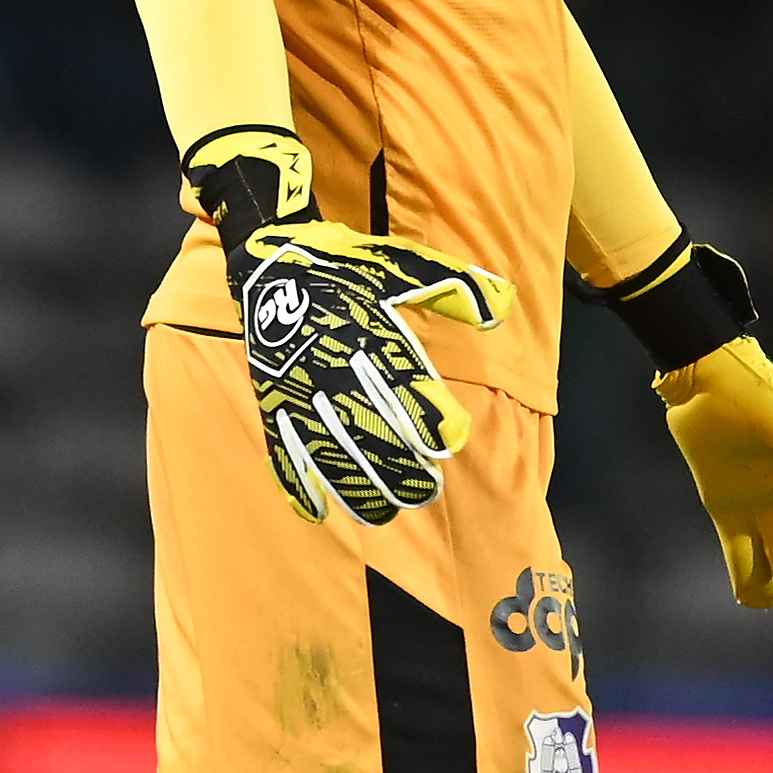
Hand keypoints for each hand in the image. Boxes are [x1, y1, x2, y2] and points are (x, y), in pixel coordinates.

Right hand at [231, 222, 509, 526]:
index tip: (452, 442)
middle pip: (368, 427)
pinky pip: (281, 447)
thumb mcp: (401, 266)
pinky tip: (318, 513)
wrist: (270, 259)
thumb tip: (502, 308)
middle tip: (427, 491)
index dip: (429, 416)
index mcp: (367, 333)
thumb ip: (453, 288)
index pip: (402, 383)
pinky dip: (295, 483)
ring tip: (385, 512)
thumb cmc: (344, 267)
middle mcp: (333, 366)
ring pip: (327, 448)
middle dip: (399, 466)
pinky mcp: (274, 400)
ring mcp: (299, 387)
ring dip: (356, 486)